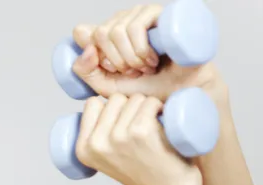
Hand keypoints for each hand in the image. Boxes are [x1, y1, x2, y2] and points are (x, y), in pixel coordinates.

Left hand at [71, 4, 223, 101]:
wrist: (179, 94)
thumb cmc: (147, 90)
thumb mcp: (107, 86)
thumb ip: (86, 69)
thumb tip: (82, 38)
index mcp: (106, 35)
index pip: (83, 33)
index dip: (96, 57)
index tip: (113, 71)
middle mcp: (121, 20)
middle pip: (100, 33)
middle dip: (116, 61)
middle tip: (134, 72)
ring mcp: (140, 14)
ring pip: (116, 31)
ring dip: (131, 58)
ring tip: (146, 68)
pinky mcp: (159, 13)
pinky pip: (134, 27)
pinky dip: (140, 50)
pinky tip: (153, 60)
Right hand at [75, 93, 202, 184]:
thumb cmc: (143, 173)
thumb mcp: (107, 158)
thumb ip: (98, 136)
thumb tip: (98, 100)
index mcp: (83, 148)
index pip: (92, 104)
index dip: (111, 109)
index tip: (123, 124)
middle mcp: (96, 143)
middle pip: (114, 99)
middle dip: (131, 107)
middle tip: (142, 130)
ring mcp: (118, 137)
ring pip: (134, 98)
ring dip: (148, 108)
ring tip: (154, 131)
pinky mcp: (141, 132)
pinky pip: (150, 102)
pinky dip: (160, 108)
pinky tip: (163, 123)